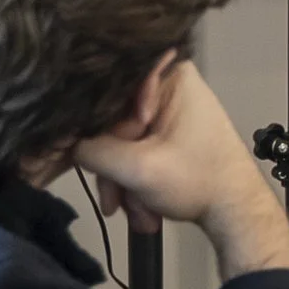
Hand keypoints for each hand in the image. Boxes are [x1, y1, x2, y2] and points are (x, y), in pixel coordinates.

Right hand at [75, 61, 288, 279]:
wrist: (235, 213)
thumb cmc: (199, 181)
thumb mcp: (137, 167)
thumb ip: (90, 151)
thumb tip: (53, 144)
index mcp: (169, 75)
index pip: (107, 91)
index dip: (91, 127)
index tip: (78, 157)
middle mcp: (168, 84)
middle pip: (113, 121)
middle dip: (112, 168)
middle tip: (114, 202)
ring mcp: (169, 109)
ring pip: (122, 141)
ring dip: (123, 180)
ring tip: (136, 211)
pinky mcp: (168, 131)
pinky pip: (135, 149)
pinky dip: (134, 179)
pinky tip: (142, 206)